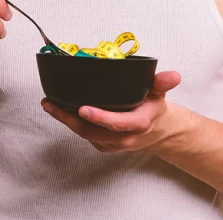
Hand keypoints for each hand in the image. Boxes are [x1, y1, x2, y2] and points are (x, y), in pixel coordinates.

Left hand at [42, 71, 184, 152]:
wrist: (157, 130)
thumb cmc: (153, 107)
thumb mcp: (159, 92)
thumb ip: (162, 83)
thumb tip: (173, 76)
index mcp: (139, 123)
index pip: (118, 123)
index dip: (100, 117)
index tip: (83, 108)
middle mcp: (125, 137)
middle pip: (93, 131)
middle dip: (70, 119)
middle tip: (52, 104)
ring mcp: (113, 143)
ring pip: (85, 134)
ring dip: (65, 120)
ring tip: (49, 105)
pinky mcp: (104, 145)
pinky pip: (85, 136)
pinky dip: (71, 124)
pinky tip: (59, 111)